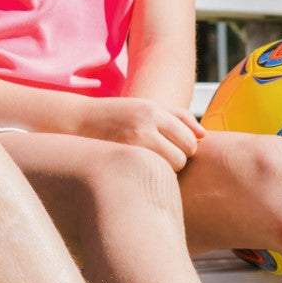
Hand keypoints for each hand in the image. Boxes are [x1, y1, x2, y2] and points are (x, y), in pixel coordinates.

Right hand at [72, 97, 204, 170]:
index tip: (174, 147)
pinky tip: (142, 169)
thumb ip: (178, 116)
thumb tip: (203, 135)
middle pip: (183, 156)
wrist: (78, 122)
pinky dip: (153, 175)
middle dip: (178, 159)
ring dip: (167, 170)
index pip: (190, 138)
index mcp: (153, 111)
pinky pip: (153, 175)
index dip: (186, 147)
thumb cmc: (119, 116)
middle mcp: (144, 126)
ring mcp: (132, 145)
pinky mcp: (123, 159)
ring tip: (151, 162)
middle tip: (162, 156)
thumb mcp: (147, 107)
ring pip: (171, 169)